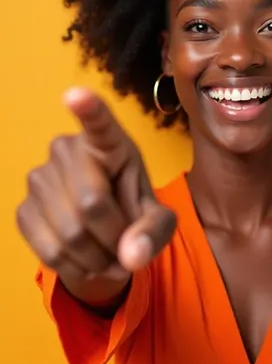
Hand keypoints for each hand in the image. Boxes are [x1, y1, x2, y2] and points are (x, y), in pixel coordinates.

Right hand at [16, 88, 175, 301]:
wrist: (102, 234)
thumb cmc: (134, 212)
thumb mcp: (157, 221)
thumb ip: (154, 233)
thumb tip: (131, 256)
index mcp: (109, 142)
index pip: (98, 122)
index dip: (87, 110)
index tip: (75, 94)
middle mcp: (67, 150)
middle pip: (92, 204)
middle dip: (115, 238)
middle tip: (127, 245)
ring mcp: (39, 178)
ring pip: (71, 234)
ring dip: (98, 258)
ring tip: (110, 255)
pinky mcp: (22, 209)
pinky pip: (50, 251)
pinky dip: (76, 268)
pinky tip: (87, 261)